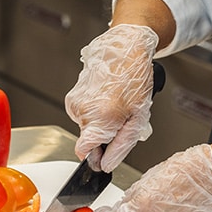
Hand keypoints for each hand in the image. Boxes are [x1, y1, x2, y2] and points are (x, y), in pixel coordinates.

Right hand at [64, 24, 158, 170]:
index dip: (96, 156)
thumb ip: (121, 145)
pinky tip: (106, 96)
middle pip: (88, 139)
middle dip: (104, 134)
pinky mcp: (72, 94)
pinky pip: (83, 113)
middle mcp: (83, 110)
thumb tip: (107, 164)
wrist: (124, 48)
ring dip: (100, 121)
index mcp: (100, 118)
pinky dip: (94, 110)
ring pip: (86, 126)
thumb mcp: (138, 117)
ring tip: (115, 103)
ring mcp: (76, 101)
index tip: (105, 153)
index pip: (84, 152)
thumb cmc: (135, 78)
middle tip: (121, 117)